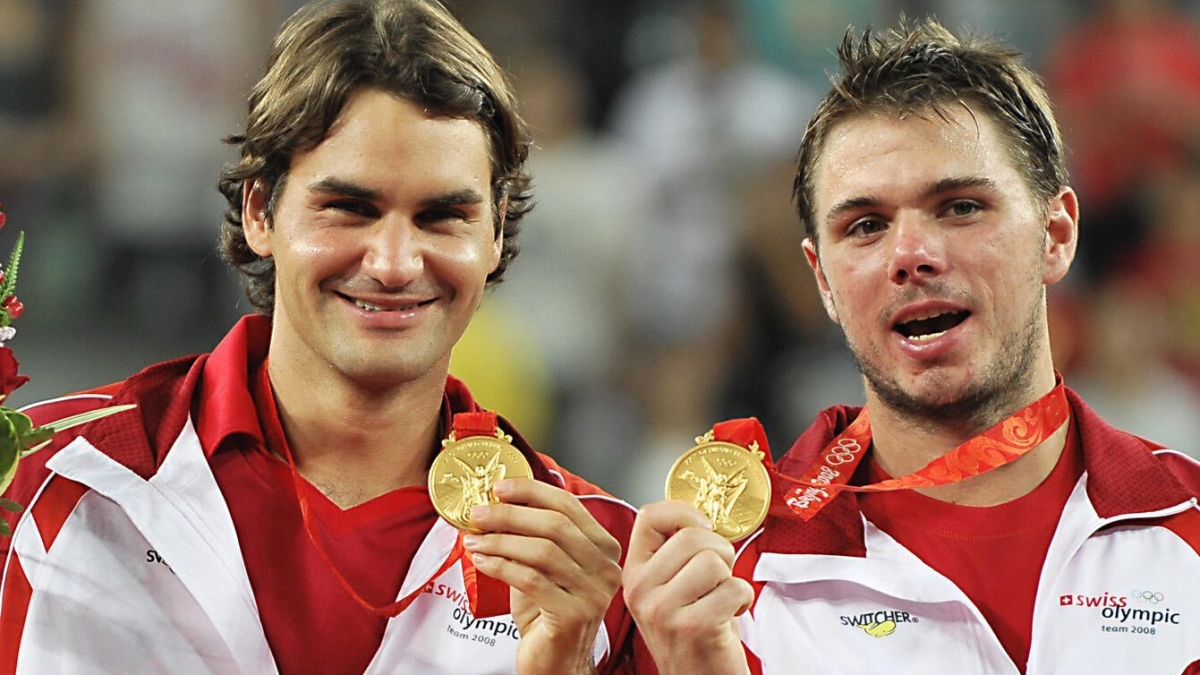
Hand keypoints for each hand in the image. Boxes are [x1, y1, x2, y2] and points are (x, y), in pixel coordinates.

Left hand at [464, 479, 621, 674]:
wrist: (555, 662)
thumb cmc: (547, 612)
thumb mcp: (544, 566)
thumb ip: (532, 535)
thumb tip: (497, 500)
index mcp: (604, 548)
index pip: (569, 506)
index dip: (532, 491)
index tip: (499, 487)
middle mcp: (606, 568)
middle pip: (556, 525)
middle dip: (510, 514)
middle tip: (478, 513)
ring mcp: (594, 593)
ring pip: (542, 551)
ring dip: (500, 541)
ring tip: (473, 540)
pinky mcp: (573, 615)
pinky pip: (531, 580)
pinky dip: (501, 566)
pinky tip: (481, 562)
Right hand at [622, 501, 752, 674]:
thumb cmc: (696, 633)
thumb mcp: (672, 589)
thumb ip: (677, 554)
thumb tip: (701, 517)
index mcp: (634, 574)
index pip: (649, 516)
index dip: (684, 513)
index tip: (703, 527)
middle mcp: (640, 591)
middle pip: (691, 536)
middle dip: (720, 550)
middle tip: (720, 576)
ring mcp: (662, 610)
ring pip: (713, 561)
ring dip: (731, 577)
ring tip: (722, 598)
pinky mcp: (693, 626)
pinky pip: (734, 587)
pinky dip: (743, 599)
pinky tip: (731, 615)